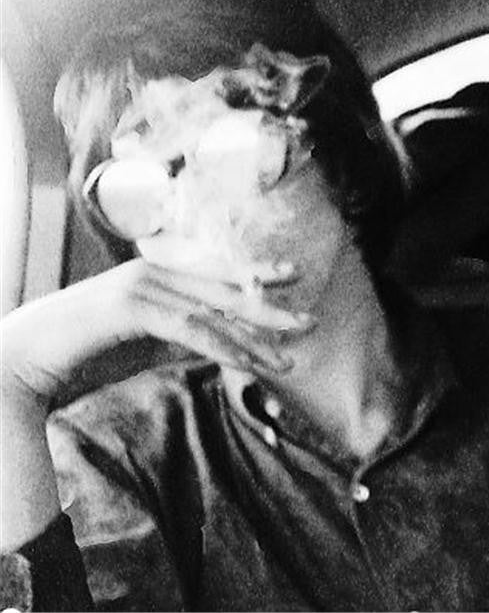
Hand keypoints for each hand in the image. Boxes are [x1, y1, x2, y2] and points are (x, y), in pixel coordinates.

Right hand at [0, 250, 311, 411]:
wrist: (20, 363)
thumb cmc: (78, 356)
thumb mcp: (143, 346)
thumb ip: (181, 340)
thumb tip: (223, 346)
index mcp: (153, 276)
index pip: (215, 274)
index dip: (256, 275)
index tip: (293, 277)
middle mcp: (151, 274)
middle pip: (224, 289)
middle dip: (270, 305)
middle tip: (311, 318)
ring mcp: (141, 287)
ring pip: (213, 312)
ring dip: (254, 338)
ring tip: (287, 359)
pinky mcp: (131, 308)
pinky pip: (191, 330)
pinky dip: (224, 347)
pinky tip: (250, 363)